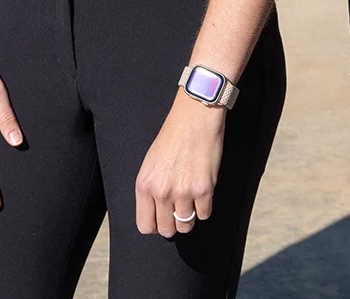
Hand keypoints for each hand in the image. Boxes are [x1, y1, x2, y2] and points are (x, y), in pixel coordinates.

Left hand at [135, 94, 225, 237]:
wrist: (194, 119)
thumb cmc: (172, 137)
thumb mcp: (150, 163)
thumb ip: (150, 190)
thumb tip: (156, 214)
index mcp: (144, 185)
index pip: (145, 226)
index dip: (155, 225)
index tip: (162, 219)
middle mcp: (161, 192)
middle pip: (167, 230)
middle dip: (173, 224)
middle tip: (178, 210)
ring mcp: (183, 192)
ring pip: (186, 225)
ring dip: (189, 216)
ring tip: (191, 199)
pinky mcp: (204, 190)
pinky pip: (204, 214)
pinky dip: (204, 207)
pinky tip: (202, 191)